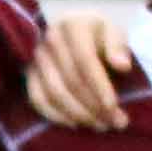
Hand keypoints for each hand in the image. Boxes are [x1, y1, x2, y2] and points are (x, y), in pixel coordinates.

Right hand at [30, 0, 145, 134]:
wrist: (77, 33)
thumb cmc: (99, 35)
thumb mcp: (114, 33)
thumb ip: (118, 46)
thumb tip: (122, 66)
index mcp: (73, 25)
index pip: (85, 60)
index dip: (99, 86)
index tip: (114, 107)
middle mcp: (50, 39)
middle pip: (71, 80)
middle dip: (93, 105)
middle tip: (115, 122)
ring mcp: (37, 57)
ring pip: (54, 92)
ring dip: (78, 114)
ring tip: (100, 125)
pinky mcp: (29, 74)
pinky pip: (37, 99)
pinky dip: (56, 115)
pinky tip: (75, 124)